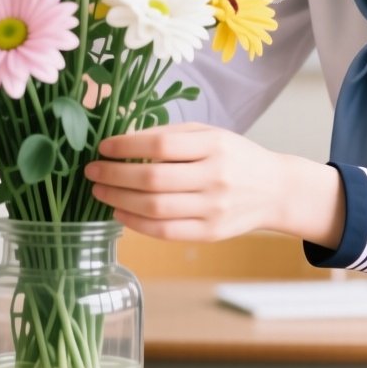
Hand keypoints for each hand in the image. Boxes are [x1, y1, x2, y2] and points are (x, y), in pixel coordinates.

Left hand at [86, 123, 342, 247]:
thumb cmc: (235, 156)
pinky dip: (136, 223)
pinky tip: (120, 212)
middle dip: (115, 174)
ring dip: (119, 198)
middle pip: (153, 178)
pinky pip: (165, 231)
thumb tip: (124, 140)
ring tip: (100, 190)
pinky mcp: (210, 233)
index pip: (161, 144)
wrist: (274, 189)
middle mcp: (215, 177)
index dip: (127, 146)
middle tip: (92, 171)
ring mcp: (213, 209)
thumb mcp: (210, 134)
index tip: (104, 146)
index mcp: (214, 146)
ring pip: (155, 207)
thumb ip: (171, 135)